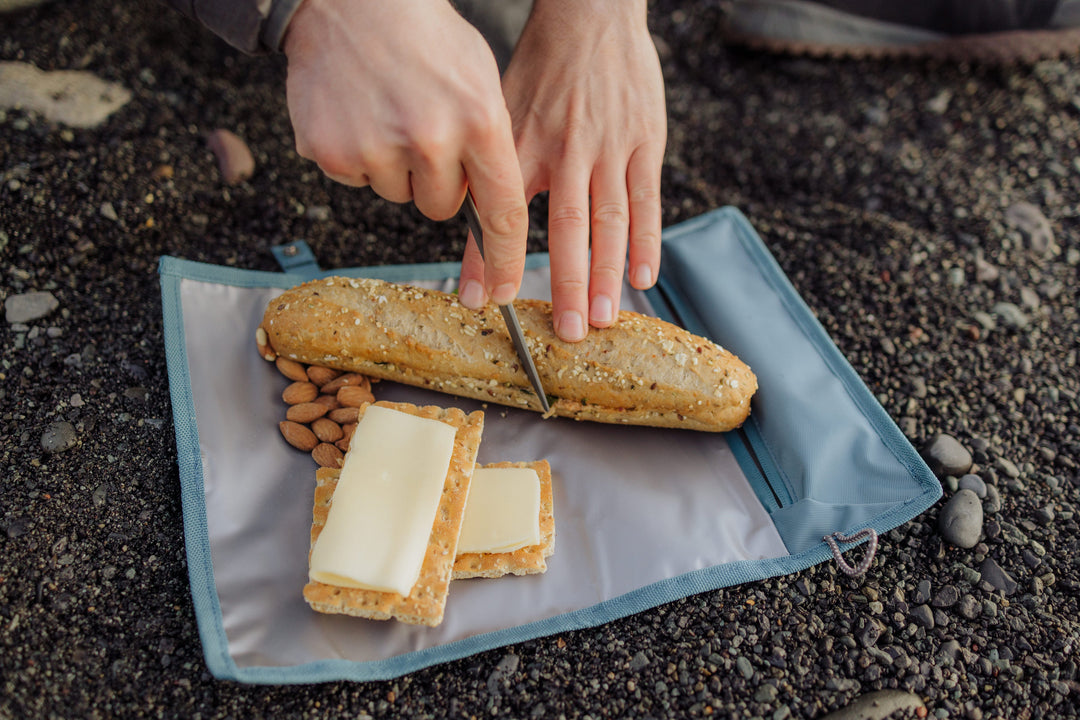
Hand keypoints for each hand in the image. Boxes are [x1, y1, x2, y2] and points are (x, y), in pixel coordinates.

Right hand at [282, 0, 529, 304]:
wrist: (351, 2)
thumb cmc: (424, 37)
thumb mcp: (480, 79)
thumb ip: (490, 143)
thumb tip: (493, 209)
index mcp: (480, 120)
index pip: (502, 211)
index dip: (506, 258)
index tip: (505, 290)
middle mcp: (431, 140)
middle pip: (443, 208)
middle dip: (437, 182)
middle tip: (424, 133)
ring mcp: (378, 148)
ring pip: (399, 196)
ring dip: (396, 167)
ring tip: (390, 113)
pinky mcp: (332, 152)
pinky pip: (358, 181)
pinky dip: (358, 156)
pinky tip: (360, 114)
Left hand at [459, 0, 666, 340]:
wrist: (591, 15)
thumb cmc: (540, 67)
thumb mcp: (500, 109)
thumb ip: (490, 166)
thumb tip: (470, 222)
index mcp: (524, 144)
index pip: (506, 211)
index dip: (493, 259)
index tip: (483, 301)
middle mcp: (567, 151)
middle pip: (568, 229)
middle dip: (564, 284)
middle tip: (565, 332)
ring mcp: (610, 148)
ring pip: (611, 221)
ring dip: (607, 274)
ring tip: (602, 318)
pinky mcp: (644, 142)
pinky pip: (647, 200)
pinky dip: (647, 242)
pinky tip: (643, 278)